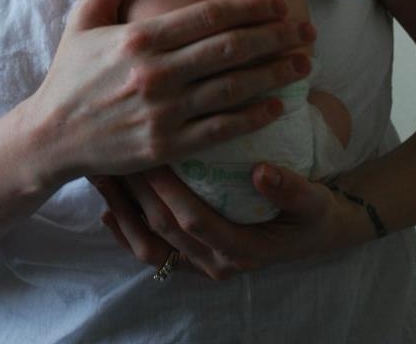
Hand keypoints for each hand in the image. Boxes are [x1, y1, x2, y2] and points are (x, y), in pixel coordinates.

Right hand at [29, 0, 314, 186]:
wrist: (51, 137)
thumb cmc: (71, 72)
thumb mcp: (85, 17)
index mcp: (138, 37)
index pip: (207, 16)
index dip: (249, 8)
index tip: (280, 2)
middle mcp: (154, 73)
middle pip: (229, 50)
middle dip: (274, 37)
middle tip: (307, 30)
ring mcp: (162, 113)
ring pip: (232, 90)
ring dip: (273, 74)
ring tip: (303, 63)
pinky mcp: (166, 147)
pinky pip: (219, 131)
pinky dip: (252, 118)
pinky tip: (276, 106)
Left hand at [93, 163, 368, 279]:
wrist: (316, 232)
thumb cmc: (313, 213)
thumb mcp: (314, 201)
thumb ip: (291, 189)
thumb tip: (263, 172)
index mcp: (241, 249)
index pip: (194, 219)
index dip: (169, 189)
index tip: (150, 152)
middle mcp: (216, 263)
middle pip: (163, 228)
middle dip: (134, 192)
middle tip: (111, 153)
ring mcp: (201, 264)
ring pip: (150, 243)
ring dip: (122, 209)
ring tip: (98, 176)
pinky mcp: (192, 257)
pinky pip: (152, 252)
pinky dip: (126, 232)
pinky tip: (107, 208)